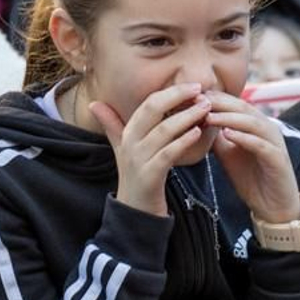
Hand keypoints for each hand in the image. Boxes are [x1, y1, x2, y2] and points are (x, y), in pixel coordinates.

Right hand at [90, 83, 214, 216]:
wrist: (135, 212)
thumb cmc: (135, 177)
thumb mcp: (122, 149)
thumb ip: (112, 124)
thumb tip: (93, 104)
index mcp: (128, 133)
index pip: (148, 103)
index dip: (170, 92)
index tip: (192, 86)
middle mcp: (130, 143)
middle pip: (153, 109)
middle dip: (178, 97)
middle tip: (202, 91)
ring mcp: (139, 159)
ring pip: (164, 130)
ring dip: (187, 116)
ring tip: (206, 109)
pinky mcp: (149, 176)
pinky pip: (168, 153)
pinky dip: (184, 140)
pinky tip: (198, 133)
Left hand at [205, 92, 299, 223]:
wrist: (271, 206)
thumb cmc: (250, 178)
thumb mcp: (227, 153)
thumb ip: (215, 137)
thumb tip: (194, 121)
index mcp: (255, 124)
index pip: (234, 104)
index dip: (213, 99)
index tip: (190, 96)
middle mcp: (267, 128)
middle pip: (243, 107)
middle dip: (219, 103)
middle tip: (197, 99)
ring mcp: (274, 142)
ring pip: (252, 123)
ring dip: (229, 118)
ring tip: (208, 116)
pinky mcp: (278, 159)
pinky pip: (260, 144)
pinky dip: (243, 137)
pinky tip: (227, 134)